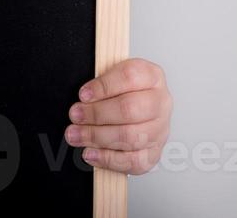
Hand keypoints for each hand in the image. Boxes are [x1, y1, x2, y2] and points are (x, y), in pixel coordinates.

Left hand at [63, 57, 172, 174]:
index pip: (129, 77)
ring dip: (97, 137)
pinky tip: (90, 153)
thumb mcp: (112, 76)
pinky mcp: (154, 152)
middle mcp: (160, 102)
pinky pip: (134, 161)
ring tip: (76, 135)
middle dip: (97, 114)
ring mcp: (160, 129)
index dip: (104, 86)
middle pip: (130, 109)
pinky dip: (108, 159)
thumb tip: (83, 99)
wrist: (138, 107)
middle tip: (75, 116)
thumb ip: (100, 84)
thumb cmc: (121, 91)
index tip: (83, 94)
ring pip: (130, 137)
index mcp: (151, 76)